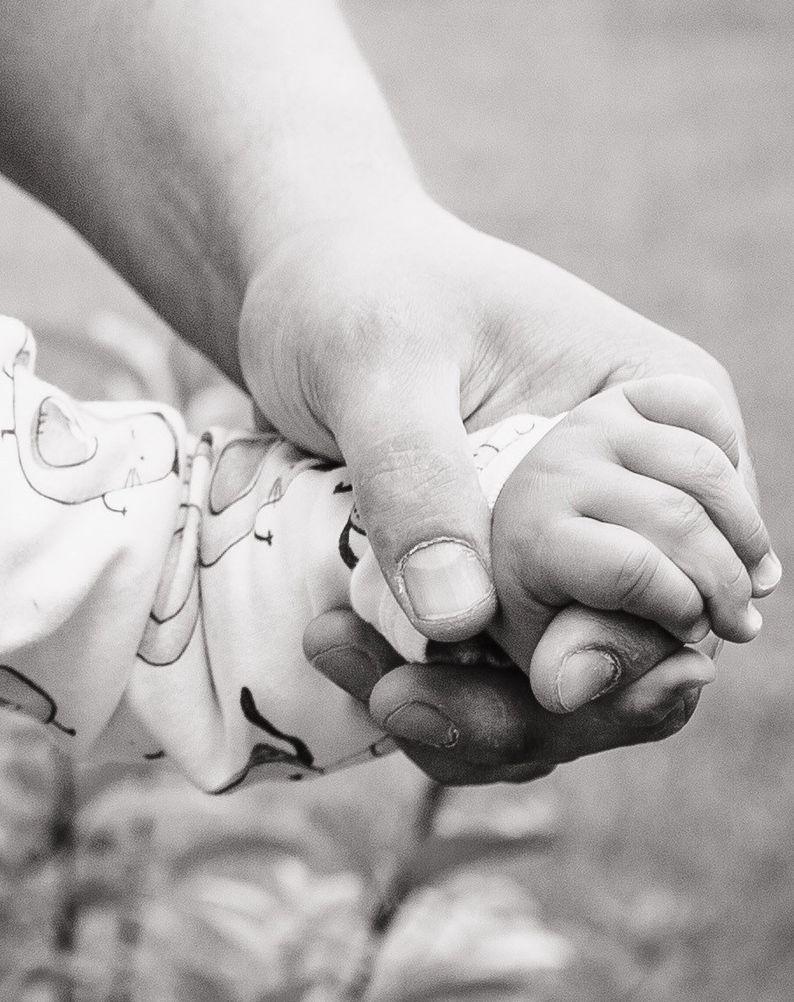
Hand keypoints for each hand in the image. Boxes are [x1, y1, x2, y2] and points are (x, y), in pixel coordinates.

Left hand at [240, 198, 771, 767]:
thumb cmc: (356, 293)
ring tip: (345, 664)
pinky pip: (497, 676)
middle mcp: (648, 496)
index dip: (637, 645)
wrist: (300, 286)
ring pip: (569, 688)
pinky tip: (334, 647)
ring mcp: (580, 550)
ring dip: (469, 715)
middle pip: (642, 654)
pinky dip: (432, 689)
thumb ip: (417, 481)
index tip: (548, 685)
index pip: (700, 568)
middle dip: (533, 709)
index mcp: (668, 417)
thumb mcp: (376, 363)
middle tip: (398, 705)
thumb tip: (463, 620)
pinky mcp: (508, 587)